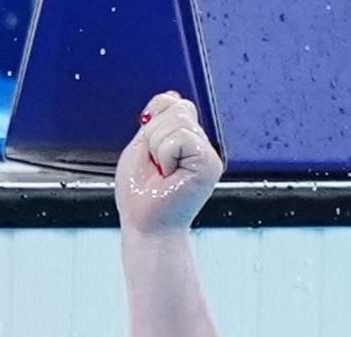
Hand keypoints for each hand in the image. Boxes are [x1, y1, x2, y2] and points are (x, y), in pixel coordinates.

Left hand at [115, 92, 222, 235]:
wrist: (145, 225)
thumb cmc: (140, 194)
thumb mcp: (141, 148)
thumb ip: (155, 122)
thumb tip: (171, 96)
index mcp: (185, 139)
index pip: (173, 103)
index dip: (154, 119)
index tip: (148, 148)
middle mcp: (201, 143)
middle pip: (176, 108)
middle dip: (152, 136)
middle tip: (155, 166)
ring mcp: (208, 153)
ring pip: (177, 122)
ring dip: (157, 148)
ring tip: (162, 172)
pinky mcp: (209, 163)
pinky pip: (179, 139)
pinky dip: (164, 155)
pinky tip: (170, 175)